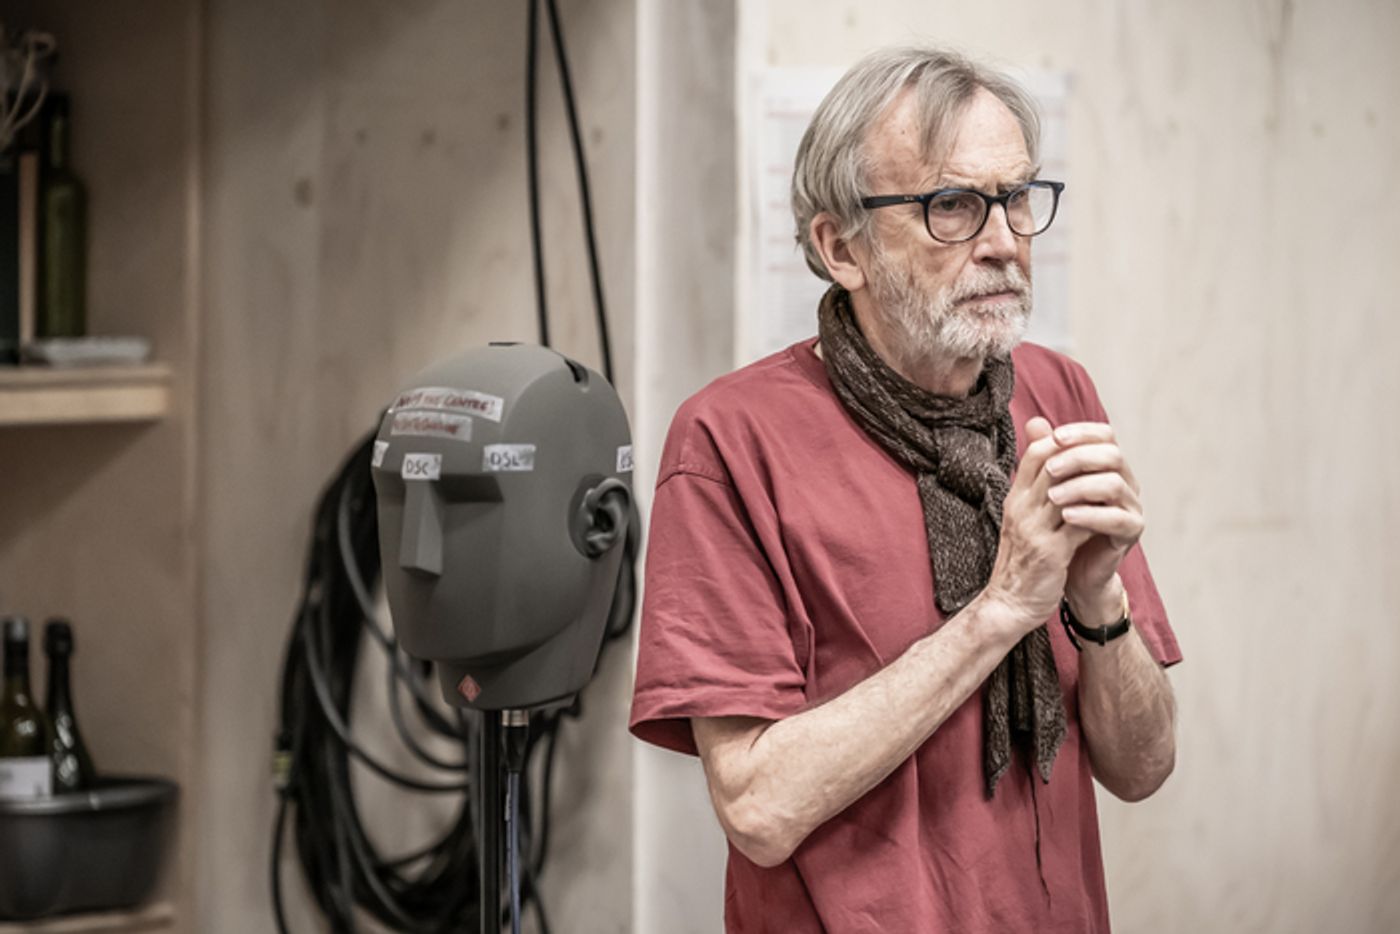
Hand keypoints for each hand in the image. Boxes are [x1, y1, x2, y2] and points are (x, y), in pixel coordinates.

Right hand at [983, 417, 1093, 632]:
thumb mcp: (1023, 519)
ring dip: (1097, 486)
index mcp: (1014, 498)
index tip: (1092, 451)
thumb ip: (1037, 490)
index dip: (1067, 444)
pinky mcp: (1050, 553)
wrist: (1009, 603)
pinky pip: (1080, 524)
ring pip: (1069, 491)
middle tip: (1113, 462)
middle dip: (1087, 460)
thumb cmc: (1021, 559)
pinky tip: (1114, 514)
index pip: (1037, 452)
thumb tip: (1053, 466)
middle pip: (1054, 465)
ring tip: (1118, 486)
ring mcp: (1034, 530)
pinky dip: (1099, 515)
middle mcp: (1021, 508)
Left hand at [1044, 422, 1143, 625]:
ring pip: (1115, 485)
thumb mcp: (1048, 487)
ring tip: (1052, 497)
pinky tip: (1066, 516)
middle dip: (1078, 458)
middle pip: (1112, 455)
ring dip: (1081, 487)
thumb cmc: (1060, 524)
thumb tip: (1034, 421)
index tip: (1054, 437)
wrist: (1069, 569)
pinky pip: (1117, 518)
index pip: (1104, 435)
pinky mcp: (1131, 531)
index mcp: (1107, 466)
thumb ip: (1045, 455)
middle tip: (1049, 468)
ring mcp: (1131, 506)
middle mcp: (1125, 481)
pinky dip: (1091, 515)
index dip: (1081, 432)